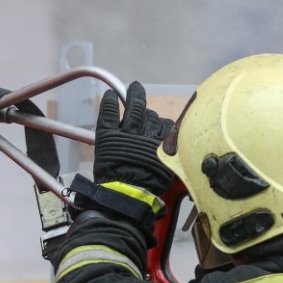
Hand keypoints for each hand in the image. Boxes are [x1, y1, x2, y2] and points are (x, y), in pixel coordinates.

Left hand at [93, 81, 174, 195]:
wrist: (128, 194)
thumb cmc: (149, 188)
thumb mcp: (167, 172)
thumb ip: (170, 157)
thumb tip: (175, 151)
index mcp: (161, 143)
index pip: (166, 125)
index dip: (161, 125)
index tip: (158, 126)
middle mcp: (146, 134)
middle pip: (151, 116)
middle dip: (148, 111)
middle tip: (146, 98)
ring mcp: (127, 132)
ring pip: (135, 109)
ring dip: (135, 97)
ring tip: (134, 88)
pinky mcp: (108, 134)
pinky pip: (110, 113)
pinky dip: (110, 102)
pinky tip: (110, 94)